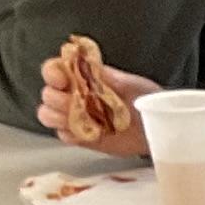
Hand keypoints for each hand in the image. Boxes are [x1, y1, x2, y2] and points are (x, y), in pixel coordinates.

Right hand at [35, 51, 155, 155]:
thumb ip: (108, 77)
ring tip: (81, 119)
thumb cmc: (145, 100)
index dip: (52, 74)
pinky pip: (63, 136)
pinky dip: (71, 134)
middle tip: (79, 103)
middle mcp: (73, 94)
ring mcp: (75, 116)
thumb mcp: (131, 84)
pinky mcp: (81, 136)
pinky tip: (89, 133)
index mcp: (82, 76)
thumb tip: (90, 67)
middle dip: (58, 99)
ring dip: (59, 117)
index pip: (53, 70)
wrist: (156, 127)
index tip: (63, 80)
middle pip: (48, 94)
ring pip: (48, 115)